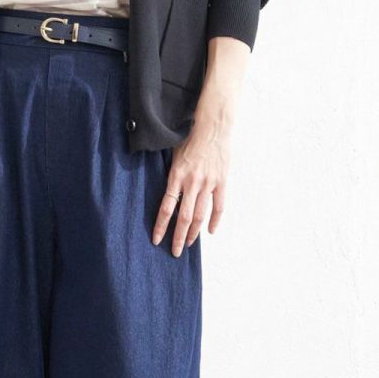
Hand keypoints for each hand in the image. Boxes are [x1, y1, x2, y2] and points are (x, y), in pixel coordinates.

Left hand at [152, 126, 229, 255]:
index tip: (156, 240)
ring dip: (193, 232)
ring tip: (189, 244)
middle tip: (175, 252)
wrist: (213, 125)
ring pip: (200, 215)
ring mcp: (208, 183)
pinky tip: (210, 231)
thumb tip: (163, 187)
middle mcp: (191, 183)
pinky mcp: (221, 181)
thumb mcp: (172, 152)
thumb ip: (170, 172)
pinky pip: (219, 206)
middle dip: (178, 237)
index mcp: (176, 176)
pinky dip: (214, 220)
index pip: (166, 207)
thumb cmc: (190, 136)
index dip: (160, 226)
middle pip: (183, 218)